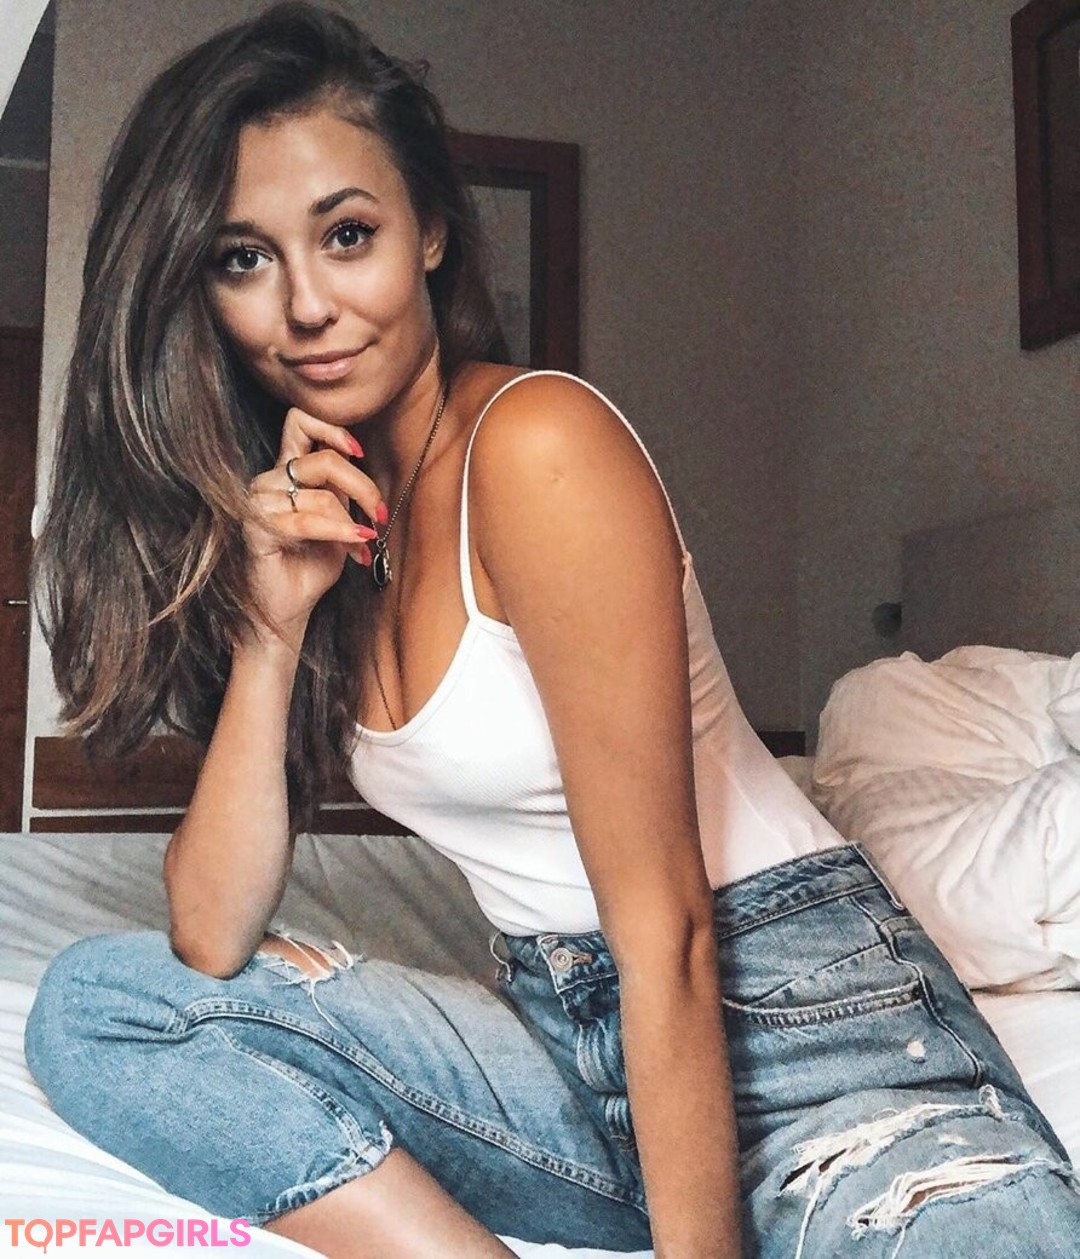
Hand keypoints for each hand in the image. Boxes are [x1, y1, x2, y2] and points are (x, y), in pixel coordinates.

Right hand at [244, 407, 385, 648]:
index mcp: (285, 472)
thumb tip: (363, 476)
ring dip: (351, 521)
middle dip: (363, 486)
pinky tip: (356, 547)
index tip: (360, 453)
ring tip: (362, 545)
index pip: (300, 423)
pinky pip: (306, 521)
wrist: (286, 610)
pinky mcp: (257, 528)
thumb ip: (342, 494)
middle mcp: (269, 481)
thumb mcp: (336, 523)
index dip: (333, 430)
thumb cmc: (308, 568)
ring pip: (321, 494)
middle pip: (323, 458)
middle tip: (379, 514)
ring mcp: (259, 503)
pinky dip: (338, 532)